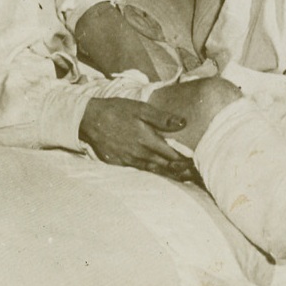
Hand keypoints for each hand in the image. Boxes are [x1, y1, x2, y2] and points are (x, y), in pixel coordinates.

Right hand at [79, 97, 197, 181]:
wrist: (88, 120)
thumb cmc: (116, 110)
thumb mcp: (140, 109)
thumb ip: (162, 118)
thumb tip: (184, 123)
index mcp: (147, 140)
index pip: (172, 155)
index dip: (185, 160)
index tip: (197, 161)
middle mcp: (140, 154)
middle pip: (165, 166)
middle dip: (180, 170)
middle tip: (194, 172)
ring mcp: (128, 161)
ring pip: (153, 171)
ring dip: (168, 174)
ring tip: (182, 177)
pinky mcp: (119, 163)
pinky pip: (139, 170)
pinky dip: (151, 172)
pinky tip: (157, 171)